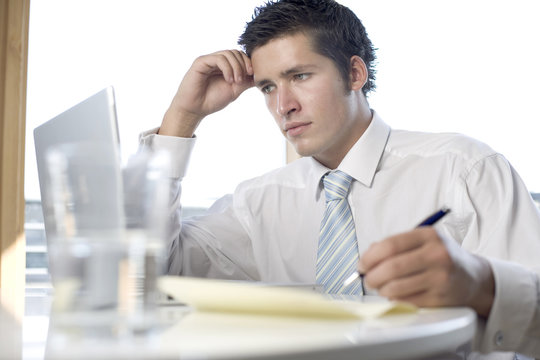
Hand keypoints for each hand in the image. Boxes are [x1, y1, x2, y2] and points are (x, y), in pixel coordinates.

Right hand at [160, 50, 253, 136]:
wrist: (195, 109)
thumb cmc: (212, 100)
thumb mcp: (235, 90)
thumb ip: (246, 82)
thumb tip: (261, 76)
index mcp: (225, 66)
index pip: (240, 56)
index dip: (248, 62)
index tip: (253, 74)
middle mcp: (217, 61)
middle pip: (235, 52)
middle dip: (243, 64)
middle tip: (243, 80)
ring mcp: (209, 60)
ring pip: (228, 54)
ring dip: (236, 67)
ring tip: (236, 81)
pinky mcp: (201, 62)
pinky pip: (218, 58)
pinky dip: (227, 68)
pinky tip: (228, 79)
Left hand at [360, 227, 494, 316]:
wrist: (473, 278)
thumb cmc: (441, 258)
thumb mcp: (423, 242)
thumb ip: (395, 246)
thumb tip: (366, 257)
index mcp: (428, 235)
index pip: (390, 245)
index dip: (370, 257)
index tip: (362, 265)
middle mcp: (437, 254)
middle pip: (391, 267)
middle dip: (372, 276)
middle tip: (367, 280)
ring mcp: (440, 277)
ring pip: (396, 287)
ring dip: (382, 290)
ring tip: (381, 288)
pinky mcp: (441, 298)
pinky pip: (407, 301)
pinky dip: (395, 300)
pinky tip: (396, 295)